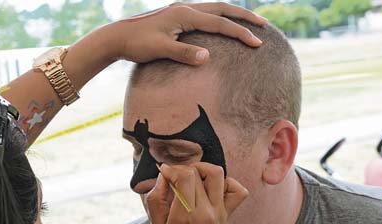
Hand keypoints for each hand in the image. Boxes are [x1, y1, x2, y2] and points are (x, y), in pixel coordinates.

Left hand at [110, 2, 267, 65]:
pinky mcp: (176, 16)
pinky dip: (219, 18)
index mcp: (185, 14)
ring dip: (233, 15)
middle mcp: (185, 8)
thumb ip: (183, 53)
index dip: (240, 33)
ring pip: (214, 9)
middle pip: (222, 9)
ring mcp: (181, 10)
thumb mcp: (160, 50)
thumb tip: (207, 58)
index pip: (220, 23)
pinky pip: (205, 14)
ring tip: (249, 23)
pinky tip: (222, 26)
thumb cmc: (137, 45)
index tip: (257, 43)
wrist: (117, 37)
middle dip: (244, 17)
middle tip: (264, 26)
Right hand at [146, 163, 247, 223]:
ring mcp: (219, 213)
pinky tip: (213, 188)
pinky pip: (237, 190)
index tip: (164, 172)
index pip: (184, 176)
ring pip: (217, 175)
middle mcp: (204, 212)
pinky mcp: (227, 215)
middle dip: (182, 169)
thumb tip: (163, 175)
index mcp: (183, 216)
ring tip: (193, 176)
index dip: (172, 169)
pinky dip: (228, 182)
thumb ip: (155, 198)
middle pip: (196, 173)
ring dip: (203, 169)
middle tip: (174, 177)